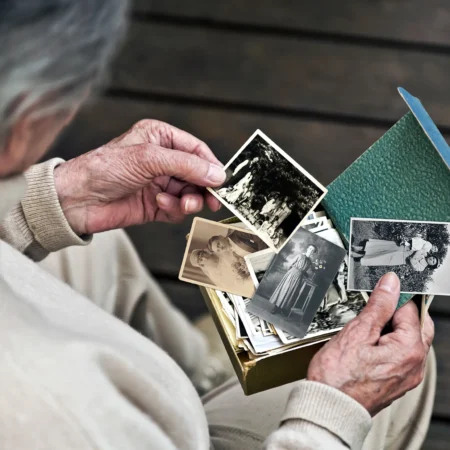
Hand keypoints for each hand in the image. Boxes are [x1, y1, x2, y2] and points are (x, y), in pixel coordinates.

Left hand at [54, 120, 225, 234]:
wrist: (77, 200)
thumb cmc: (104, 169)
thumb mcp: (148, 159)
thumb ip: (186, 166)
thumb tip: (218, 174)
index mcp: (160, 137)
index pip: (196, 150)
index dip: (211, 165)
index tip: (222, 182)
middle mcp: (161, 159)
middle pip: (196, 173)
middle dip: (203, 187)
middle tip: (211, 200)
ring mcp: (159, 182)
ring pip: (189, 193)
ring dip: (189, 200)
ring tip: (184, 204)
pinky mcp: (155, 204)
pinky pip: (177, 208)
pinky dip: (174, 209)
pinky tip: (161, 204)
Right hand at [307, 272, 433, 415]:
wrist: (329, 406)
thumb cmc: (339, 377)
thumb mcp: (357, 332)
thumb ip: (378, 305)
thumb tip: (390, 285)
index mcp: (409, 350)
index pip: (410, 309)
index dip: (391, 297)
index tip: (377, 292)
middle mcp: (414, 365)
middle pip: (416, 325)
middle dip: (398, 311)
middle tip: (374, 307)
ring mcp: (406, 376)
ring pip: (409, 340)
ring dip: (393, 328)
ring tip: (366, 327)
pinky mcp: (396, 382)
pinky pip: (401, 355)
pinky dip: (389, 344)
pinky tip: (368, 344)